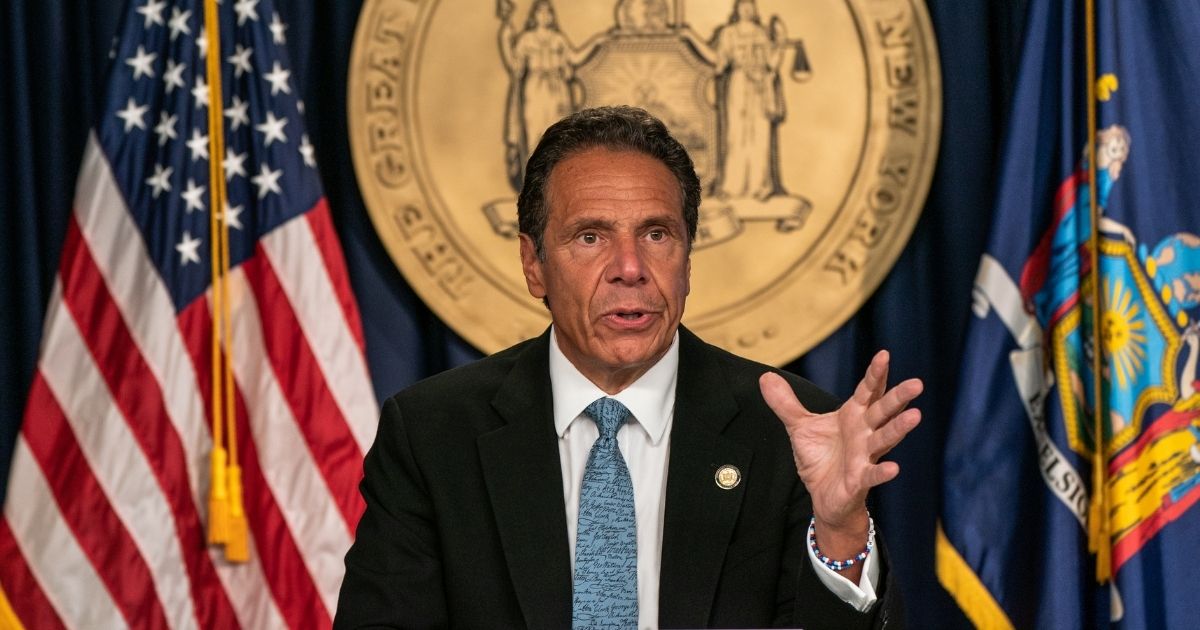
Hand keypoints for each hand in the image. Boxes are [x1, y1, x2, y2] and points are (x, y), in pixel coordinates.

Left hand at [759, 351, 921, 543]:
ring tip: (915, 416)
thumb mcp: (799, 427)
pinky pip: (873, 474)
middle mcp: (864, 433)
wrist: (823, 495)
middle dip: (899, 397)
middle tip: (917, 383)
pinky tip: (894, 468)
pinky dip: (882, 472)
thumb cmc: (820, 458)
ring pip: (885, 439)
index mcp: (853, 415)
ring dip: (899, 428)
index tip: (884, 354)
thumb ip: (786, 403)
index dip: (876, 374)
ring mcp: (865, 456)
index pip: (867, 390)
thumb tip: (765, 376)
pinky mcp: (860, 479)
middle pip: (884, 411)